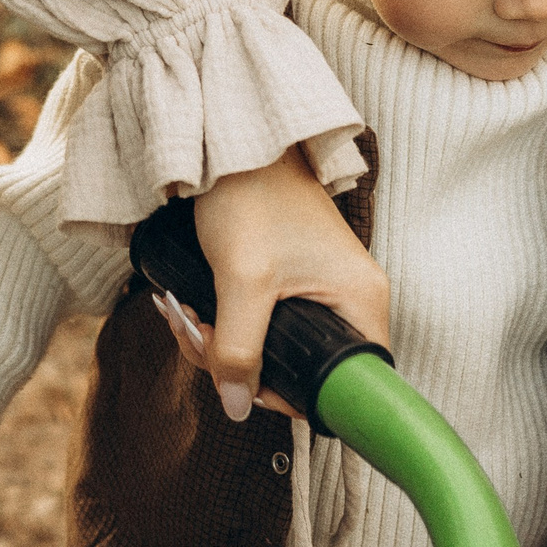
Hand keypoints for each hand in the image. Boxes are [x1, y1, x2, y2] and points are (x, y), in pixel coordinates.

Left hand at [189, 144, 388, 421]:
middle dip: (239, 365)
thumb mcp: (242, 280)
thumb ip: (239, 349)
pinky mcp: (289, 278)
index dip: (296, 398)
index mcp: (362, 301)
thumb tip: (237, 406)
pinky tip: (191, 308)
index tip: (247, 384)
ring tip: (185, 317)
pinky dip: (223, 323)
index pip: (352, 384)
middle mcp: (349, 299)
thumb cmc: (251, 195)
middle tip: (199, 339)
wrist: (232, 139)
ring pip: (272, 347)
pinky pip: (261, 322)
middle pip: (302, 369)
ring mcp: (318, 288)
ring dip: (221, 344)